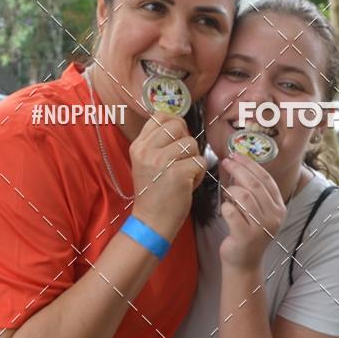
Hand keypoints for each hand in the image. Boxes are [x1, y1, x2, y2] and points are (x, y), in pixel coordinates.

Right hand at [129, 112, 205, 239]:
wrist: (151, 222)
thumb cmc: (154, 193)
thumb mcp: (146, 163)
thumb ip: (157, 143)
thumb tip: (179, 123)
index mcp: (138, 146)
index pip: (160, 116)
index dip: (175, 123)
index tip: (178, 137)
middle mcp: (147, 151)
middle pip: (178, 126)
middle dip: (186, 141)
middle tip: (182, 159)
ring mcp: (161, 161)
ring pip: (192, 143)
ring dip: (193, 160)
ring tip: (184, 175)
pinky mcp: (178, 173)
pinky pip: (200, 161)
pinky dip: (199, 174)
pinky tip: (188, 184)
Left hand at [219, 154, 285, 269]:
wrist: (244, 263)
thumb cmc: (247, 233)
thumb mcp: (257, 212)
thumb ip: (254, 192)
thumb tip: (238, 164)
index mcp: (279, 208)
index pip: (266, 179)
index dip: (250, 165)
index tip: (236, 155)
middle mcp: (274, 217)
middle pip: (254, 185)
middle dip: (238, 170)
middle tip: (226, 162)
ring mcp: (261, 228)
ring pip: (243, 196)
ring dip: (231, 191)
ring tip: (227, 194)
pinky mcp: (246, 236)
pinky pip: (231, 212)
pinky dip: (225, 208)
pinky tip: (225, 211)